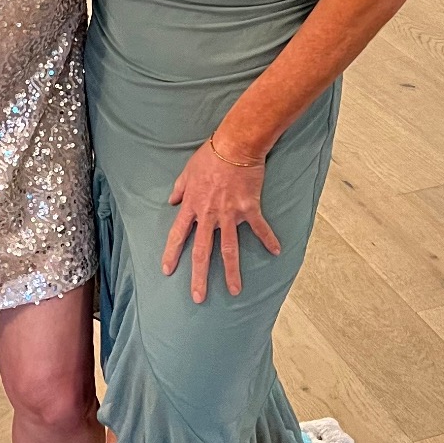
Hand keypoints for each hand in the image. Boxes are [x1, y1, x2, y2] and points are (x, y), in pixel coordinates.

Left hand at [162, 140, 280, 301]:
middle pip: (202, 251)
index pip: (178, 234)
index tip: (167, 270)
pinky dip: (268, 239)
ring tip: (235, 291)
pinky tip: (276, 251)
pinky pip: (260, 228)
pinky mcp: (249, 209)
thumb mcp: (188, 170)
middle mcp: (209, 215)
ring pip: (230, 249)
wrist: (236, 144)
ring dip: (232, 272)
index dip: (172, 253)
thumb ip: (180, 188)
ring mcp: (229, 214)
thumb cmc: (211, 154)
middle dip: (199, 276)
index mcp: (192, 205)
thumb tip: (172, 200)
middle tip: (198, 297)